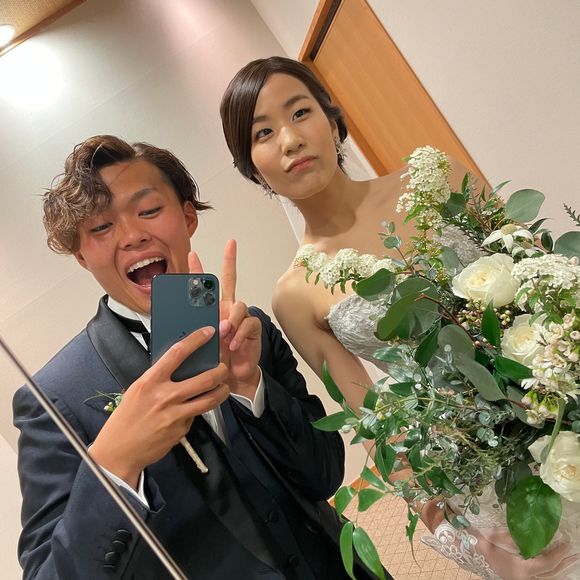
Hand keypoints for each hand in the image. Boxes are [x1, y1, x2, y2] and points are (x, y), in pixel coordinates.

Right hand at [90, 327, 228, 487]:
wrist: (119, 451)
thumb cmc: (127, 417)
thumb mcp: (138, 390)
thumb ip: (159, 378)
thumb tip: (181, 365)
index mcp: (150, 381)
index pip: (177, 353)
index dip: (196, 340)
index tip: (209, 332)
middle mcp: (165, 396)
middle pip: (205, 378)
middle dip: (221, 371)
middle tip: (224, 368)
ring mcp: (175, 414)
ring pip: (210, 399)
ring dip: (222, 391)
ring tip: (224, 387)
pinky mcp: (181, 430)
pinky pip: (196, 415)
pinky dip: (198, 411)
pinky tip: (193, 410)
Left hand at [188, 240, 261, 399]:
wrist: (230, 379)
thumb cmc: (213, 362)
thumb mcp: (197, 346)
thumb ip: (192, 333)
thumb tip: (183, 326)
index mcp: (210, 312)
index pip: (204, 289)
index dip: (198, 272)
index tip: (192, 255)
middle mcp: (227, 310)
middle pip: (230, 281)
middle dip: (229, 261)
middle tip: (230, 244)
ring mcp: (240, 318)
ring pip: (238, 305)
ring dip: (230, 318)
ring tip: (223, 333)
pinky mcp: (252, 328)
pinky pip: (247, 323)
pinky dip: (239, 334)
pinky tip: (233, 344)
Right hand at [429, 511, 578, 578]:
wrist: (470, 555)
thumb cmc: (481, 546)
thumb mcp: (494, 538)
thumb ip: (507, 534)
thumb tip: (526, 525)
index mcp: (520, 568)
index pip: (546, 563)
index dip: (558, 555)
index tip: (567, 544)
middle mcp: (525, 577)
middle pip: (551, 573)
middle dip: (565, 563)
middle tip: (576, 554)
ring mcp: (524, 579)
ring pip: (549, 577)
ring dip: (562, 569)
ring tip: (574, 561)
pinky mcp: (522, 577)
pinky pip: (543, 576)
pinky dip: (553, 571)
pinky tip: (558, 567)